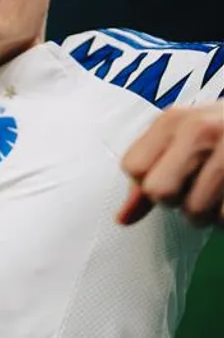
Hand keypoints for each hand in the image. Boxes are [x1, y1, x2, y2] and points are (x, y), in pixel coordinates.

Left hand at [118, 101, 223, 226]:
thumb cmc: (222, 135)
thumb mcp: (183, 140)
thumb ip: (150, 176)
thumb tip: (123, 218)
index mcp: (174, 119)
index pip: (133, 168)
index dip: (148, 183)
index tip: (172, 177)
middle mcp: (201, 129)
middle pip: (160, 192)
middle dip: (177, 201)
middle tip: (197, 189)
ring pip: (195, 212)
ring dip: (208, 214)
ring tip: (221, 193)